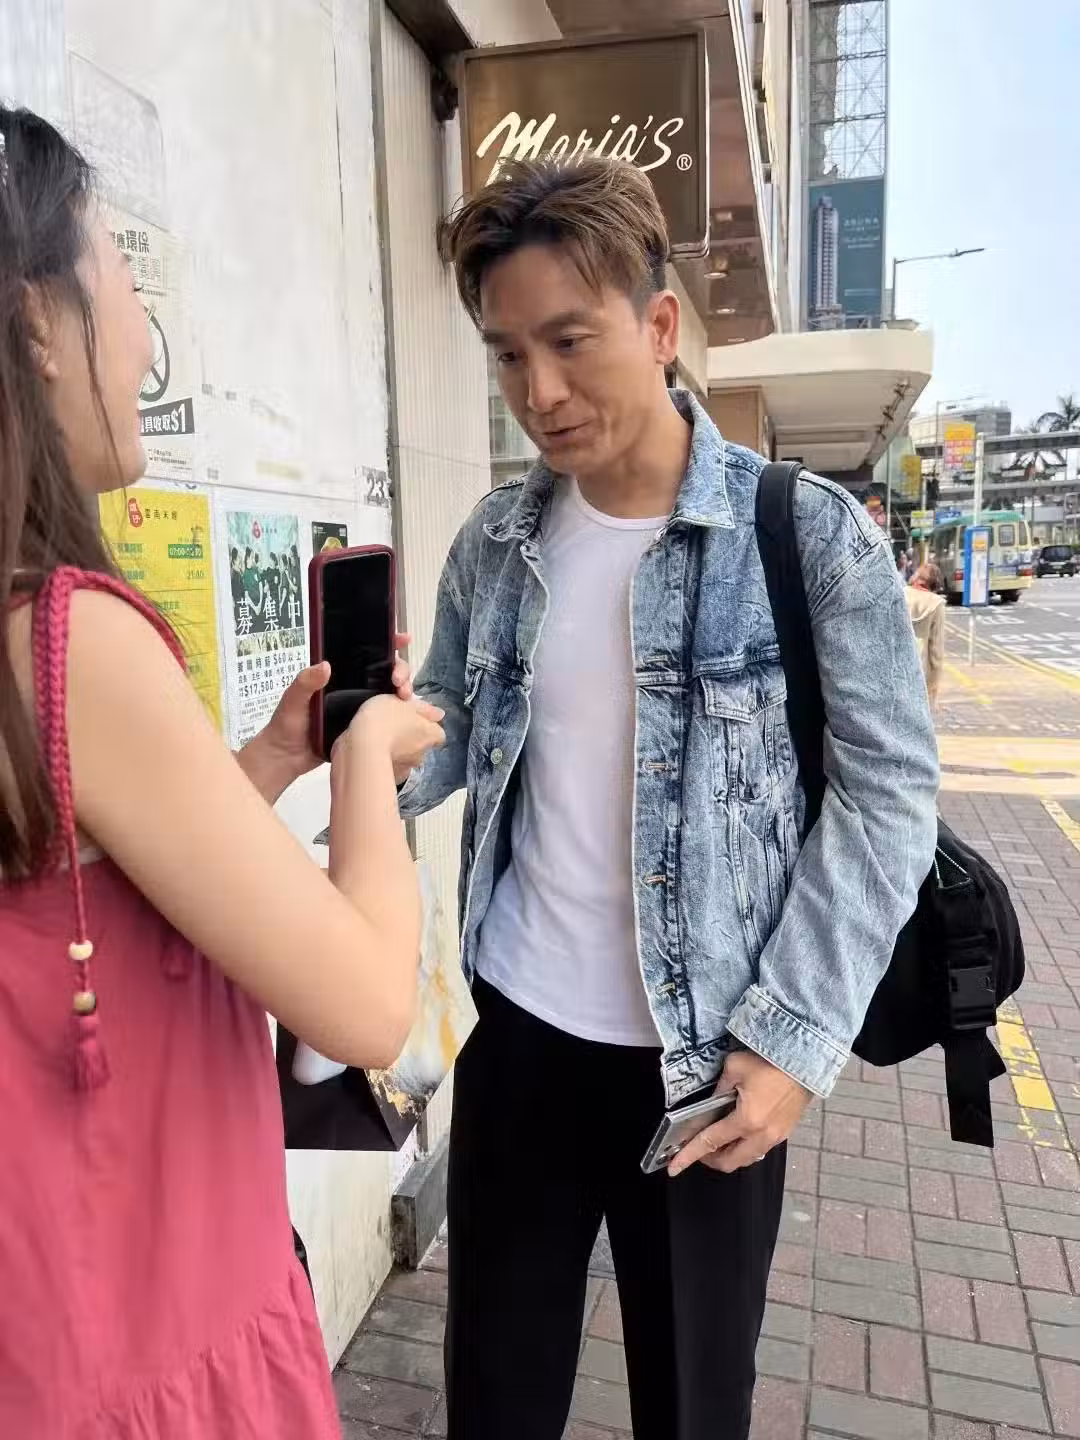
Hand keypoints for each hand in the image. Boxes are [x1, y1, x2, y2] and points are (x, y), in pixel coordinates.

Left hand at [249, 633, 414, 785]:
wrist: (287, 759)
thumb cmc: (286, 725)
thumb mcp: (292, 700)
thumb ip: (305, 683)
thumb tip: (326, 665)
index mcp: (336, 674)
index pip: (364, 653)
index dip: (386, 642)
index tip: (401, 639)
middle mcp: (352, 687)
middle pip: (385, 671)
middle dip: (400, 670)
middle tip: (398, 681)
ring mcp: (360, 706)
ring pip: (389, 692)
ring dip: (404, 690)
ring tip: (405, 697)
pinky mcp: (365, 726)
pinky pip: (386, 716)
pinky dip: (399, 713)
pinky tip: (407, 714)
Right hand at [346, 692, 444, 777]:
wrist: (360, 749)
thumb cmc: (382, 720)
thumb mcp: (403, 702)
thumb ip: (424, 708)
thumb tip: (439, 714)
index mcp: (429, 734)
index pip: (438, 733)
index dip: (426, 726)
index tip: (413, 720)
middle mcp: (422, 754)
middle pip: (422, 746)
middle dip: (411, 739)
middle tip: (393, 728)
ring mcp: (407, 768)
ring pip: (407, 758)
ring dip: (398, 751)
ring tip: (380, 741)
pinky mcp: (391, 778)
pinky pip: (392, 768)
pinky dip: (386, 762)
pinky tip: (374, 754)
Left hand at [668, 1050, 810, 1176]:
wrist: (804, 1060)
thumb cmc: (770, 1060)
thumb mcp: (734, 1068)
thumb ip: (718, 1090)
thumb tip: (708, 1105)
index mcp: (747, 1119)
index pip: (710, 1142)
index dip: (689, 1155)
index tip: (674, 1166)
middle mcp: (761, 1134)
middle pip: (728, 1161)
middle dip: (708, 1159)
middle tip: (697, 1147)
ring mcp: (775, 1137)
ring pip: (745, 1159)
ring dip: (727, 1155)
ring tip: (716, 1140)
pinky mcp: (784, 1133)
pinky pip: (759, 1150)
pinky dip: (744, 1148)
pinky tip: (738, 1133)